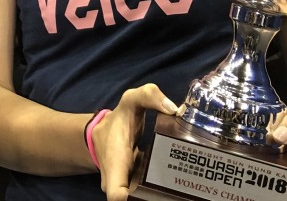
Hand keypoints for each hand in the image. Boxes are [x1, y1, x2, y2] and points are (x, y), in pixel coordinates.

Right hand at [92, 83, 178, 200]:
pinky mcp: (133, 188)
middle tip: (182, 185)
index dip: (133, 199)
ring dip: (156, 194)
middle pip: (133, 200)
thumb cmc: (118, 120)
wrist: (103, 133)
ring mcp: (125, 187)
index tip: (155, 192)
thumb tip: (175, 109)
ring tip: (184, 184)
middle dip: (154, 196)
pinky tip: (178, 183)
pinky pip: (144, 193)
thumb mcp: (131, 100)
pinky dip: (158, 190)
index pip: (117, 196)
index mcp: (115, 165)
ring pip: (139, 197)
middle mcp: (117, 182)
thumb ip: (149, 96)